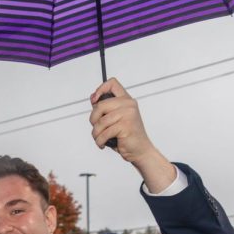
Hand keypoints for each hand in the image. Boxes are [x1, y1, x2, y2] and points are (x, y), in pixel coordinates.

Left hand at [89, 78, 176, 192]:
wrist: (140, 150)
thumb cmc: (126, 135)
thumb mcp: (115, 119)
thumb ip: (106, 109)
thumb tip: (93, 98)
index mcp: (126, 100)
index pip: (112, 83)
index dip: (100, 90)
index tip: (94, 101)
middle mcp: (128, 104)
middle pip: (100, 105)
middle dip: (93, 120)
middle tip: (96, 129)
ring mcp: (128, 114)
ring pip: (100, 122)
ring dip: (96, 134)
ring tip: (100, 139)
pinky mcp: (126, 126)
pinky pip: (104, 133)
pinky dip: (100, 141)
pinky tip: (103, 144)